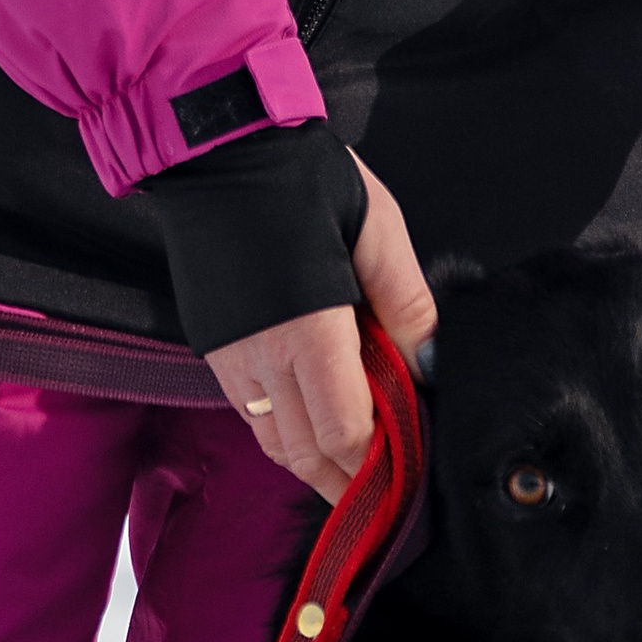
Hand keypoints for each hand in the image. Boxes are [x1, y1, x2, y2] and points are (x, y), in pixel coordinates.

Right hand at [205, 156, 437, 503]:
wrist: (215, 148)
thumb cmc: (302, 176)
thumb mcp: (375, 227)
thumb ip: (406, 301)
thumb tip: (430, 364)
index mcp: (307, 331)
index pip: (346, 433)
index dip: (380, 464)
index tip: (412, 470)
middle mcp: (260, 357)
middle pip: (307, 454)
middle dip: (349, 481)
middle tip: (390, 492)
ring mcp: (229, 356)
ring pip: (273, 443)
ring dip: (314, 464)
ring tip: (355, 470)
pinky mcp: (211, 346)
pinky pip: (249, 414)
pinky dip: (283, 434)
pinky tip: (313, 424)